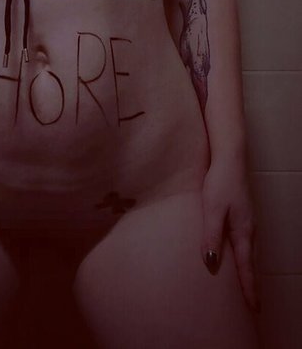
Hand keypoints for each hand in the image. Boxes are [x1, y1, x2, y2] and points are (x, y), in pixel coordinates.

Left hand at [201, 155, 259, 312]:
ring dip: (247, 270)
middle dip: (251, 284)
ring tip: (245, 286)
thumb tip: (212, 264)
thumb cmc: (220, 181)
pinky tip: (236, 256)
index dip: (250, 289)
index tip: (254, 309)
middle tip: (252, 305)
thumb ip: (211, 236)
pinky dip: (244, 256)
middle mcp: (249, 229)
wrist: (230, 157)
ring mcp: (247, 221)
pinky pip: (244, 242)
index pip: (247, 268)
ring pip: (248, 252)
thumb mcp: (212, 209)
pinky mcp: (242, 214)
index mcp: (243, 232)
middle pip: (251, 263)